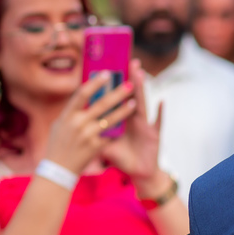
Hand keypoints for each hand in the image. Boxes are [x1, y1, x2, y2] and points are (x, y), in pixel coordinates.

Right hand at [43, 71, 135, 173]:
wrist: (58, 169)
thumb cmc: (59, 144)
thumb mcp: (60, 125)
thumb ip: (72, 112)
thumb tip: (83, 96)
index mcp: (67, 115)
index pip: (82, 94)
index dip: (95, 83)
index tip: (107, 73)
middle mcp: (77, 124)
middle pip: (101, 104)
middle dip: (117, 93)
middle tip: (129, 84)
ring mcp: (87, 136)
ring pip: (110, 119)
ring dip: (124, 110)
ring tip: (134, 102)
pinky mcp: (96, 147)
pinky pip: (110, 135)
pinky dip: (119, 129)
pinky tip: (129, 124)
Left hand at [102, 60, 163, 185]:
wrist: (139, 173)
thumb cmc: (122, 159)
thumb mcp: (103, 145)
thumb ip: (92, 134)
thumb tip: (72, 126)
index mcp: (121, 119)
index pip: (115, 98)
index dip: (113, 84)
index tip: (109, 67)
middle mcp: (133, 118)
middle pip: (130, 95)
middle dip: (130, 78)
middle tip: (130, 62)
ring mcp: (144, 125)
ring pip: (142, 103)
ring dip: (142, 88)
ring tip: (140, 74)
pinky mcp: (154, 135)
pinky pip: (157, 122)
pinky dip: (160, 113)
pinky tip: (161, 101)